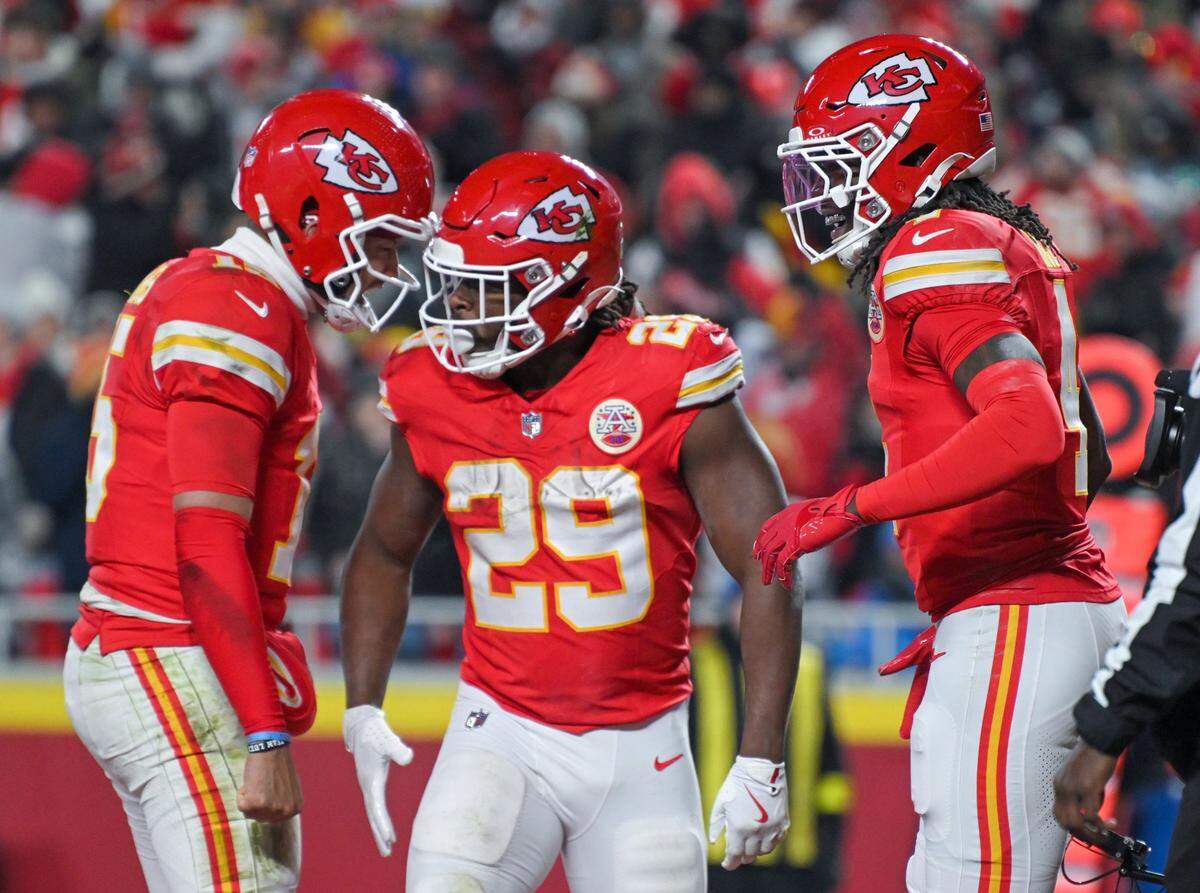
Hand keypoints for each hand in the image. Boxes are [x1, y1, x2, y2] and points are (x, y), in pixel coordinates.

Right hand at [238, 747, 302, 822]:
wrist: (271, 747)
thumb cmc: (278, 764)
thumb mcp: (289, 788)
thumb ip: (285, 802)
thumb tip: (277, 814)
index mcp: (295, 808)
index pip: (273, 819)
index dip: (266, 803)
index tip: (270, 788)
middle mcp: (286, 811)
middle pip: (260, 818)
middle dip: (257, 802)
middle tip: (263, 783)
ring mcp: (271, 808)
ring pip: (249, 813)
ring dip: (249, 797)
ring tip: (258, 781)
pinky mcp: (256, 803)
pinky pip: (240, 806)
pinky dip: (241, 793)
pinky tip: (252, 781)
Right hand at [344, 704, 413, 856]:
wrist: (362, 725)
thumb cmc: (376, 732)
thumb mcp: (387, 739)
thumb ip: (398, 749)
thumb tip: (408, 758)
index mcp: (371, 780)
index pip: (377, 807)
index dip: (383, 823)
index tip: (390, 838)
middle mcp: (367, 785)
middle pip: (373, 815)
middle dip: (379, 834)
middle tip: (387, 853)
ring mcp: (368, 784)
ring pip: (373, 812)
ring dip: (379, 829)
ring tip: (387, 847)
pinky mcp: (371, 781)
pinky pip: (375, 805)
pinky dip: (380, 818)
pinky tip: (386, 827)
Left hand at [708, 756, 789, 869]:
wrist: (760, 767)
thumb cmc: (737, 782)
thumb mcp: (721, 802)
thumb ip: (716, 824)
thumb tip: (714, 841)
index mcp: (738, 827)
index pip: (735, 855)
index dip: (730, 863)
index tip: (727, 863)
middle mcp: (756, 831)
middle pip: (749, 855)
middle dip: (742, 856)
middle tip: (738, 851)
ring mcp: (771, 828)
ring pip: (764, 851)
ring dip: (756, 851)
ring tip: (750, 844)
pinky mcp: (783, 822)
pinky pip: (777, 841)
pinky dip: (770, 843)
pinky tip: (764, 837)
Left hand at [753, 485, 862, 585]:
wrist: (843, 509)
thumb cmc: (836, 511)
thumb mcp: (815, 514)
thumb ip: (805, 522)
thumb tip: (806, 532)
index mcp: (788, 512)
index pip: (767, 528)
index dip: (761, 541)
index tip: (759, 553)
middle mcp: (784, 521)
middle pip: (765, 542)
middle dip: (761, 558)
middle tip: (762, 571)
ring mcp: (788, 532)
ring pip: (770, 554)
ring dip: (768, 570)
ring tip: (767, 582)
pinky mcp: (796, 543)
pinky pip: (783, 563)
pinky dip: (783, 575)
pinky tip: (786, 584)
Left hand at [1053, 740, 1118, 843]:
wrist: (1100, 741)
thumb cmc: (1094, 757)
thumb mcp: (1081, 777)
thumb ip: (1082, 795)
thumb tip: (1092, 815)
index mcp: (1059, 784)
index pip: (1058, 814)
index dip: (1072, 827)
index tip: (1086, 833)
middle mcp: (1061, 787)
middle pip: (1064, 822)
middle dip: (1082, 835)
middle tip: (1097, 839)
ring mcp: (1072, 788)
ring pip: (1075, 822)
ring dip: (1090, 834)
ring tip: (1104, 836)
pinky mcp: (1087, 788)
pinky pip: (1090, 815)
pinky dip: (1099, 824)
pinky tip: (1109, 824)